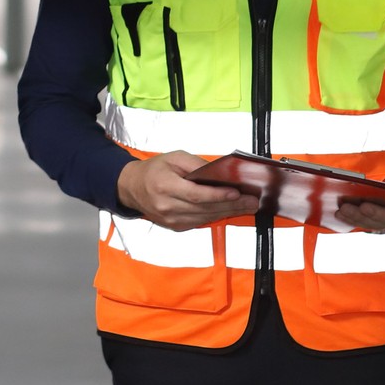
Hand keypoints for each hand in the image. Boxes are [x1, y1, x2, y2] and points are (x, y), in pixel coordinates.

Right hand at [117, 150, 260, 230]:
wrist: (132, 188)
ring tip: (247, 206)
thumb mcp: (173, 157)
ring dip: (228, 212)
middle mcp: (168, 206)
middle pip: (205, 208)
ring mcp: (172, 220)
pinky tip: (229, 210)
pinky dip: (216, 216)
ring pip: (206, 218)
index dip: (218, 195)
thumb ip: (195, 165)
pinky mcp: (175, 226)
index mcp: (165, 186)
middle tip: (252, 201)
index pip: (196, 194)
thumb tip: (218, 172)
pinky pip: (200, 222)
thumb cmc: (154, 170)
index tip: (237, 192)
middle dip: (232, 205)